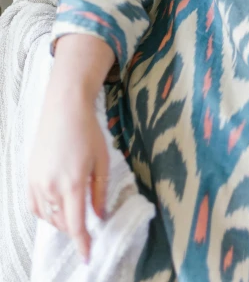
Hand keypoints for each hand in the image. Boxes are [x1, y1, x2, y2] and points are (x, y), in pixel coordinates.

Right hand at [28, 84, 108, 262]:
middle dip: (75, 227)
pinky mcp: (30, 177)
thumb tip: (99, 215)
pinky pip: (35, 207)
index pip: (76, 225)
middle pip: (62, 223)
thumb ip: (100, 192)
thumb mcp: (102, 161)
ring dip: (62, 221)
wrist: (64, 109)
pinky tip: (56, 208)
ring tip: (74, 211)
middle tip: (88, 222)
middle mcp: (51, 187)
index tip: (88, 256)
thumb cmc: (88, 131)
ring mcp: (37, 182)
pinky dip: (46, 213)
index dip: (83, 243)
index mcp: (72, 184)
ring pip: (49, 217)